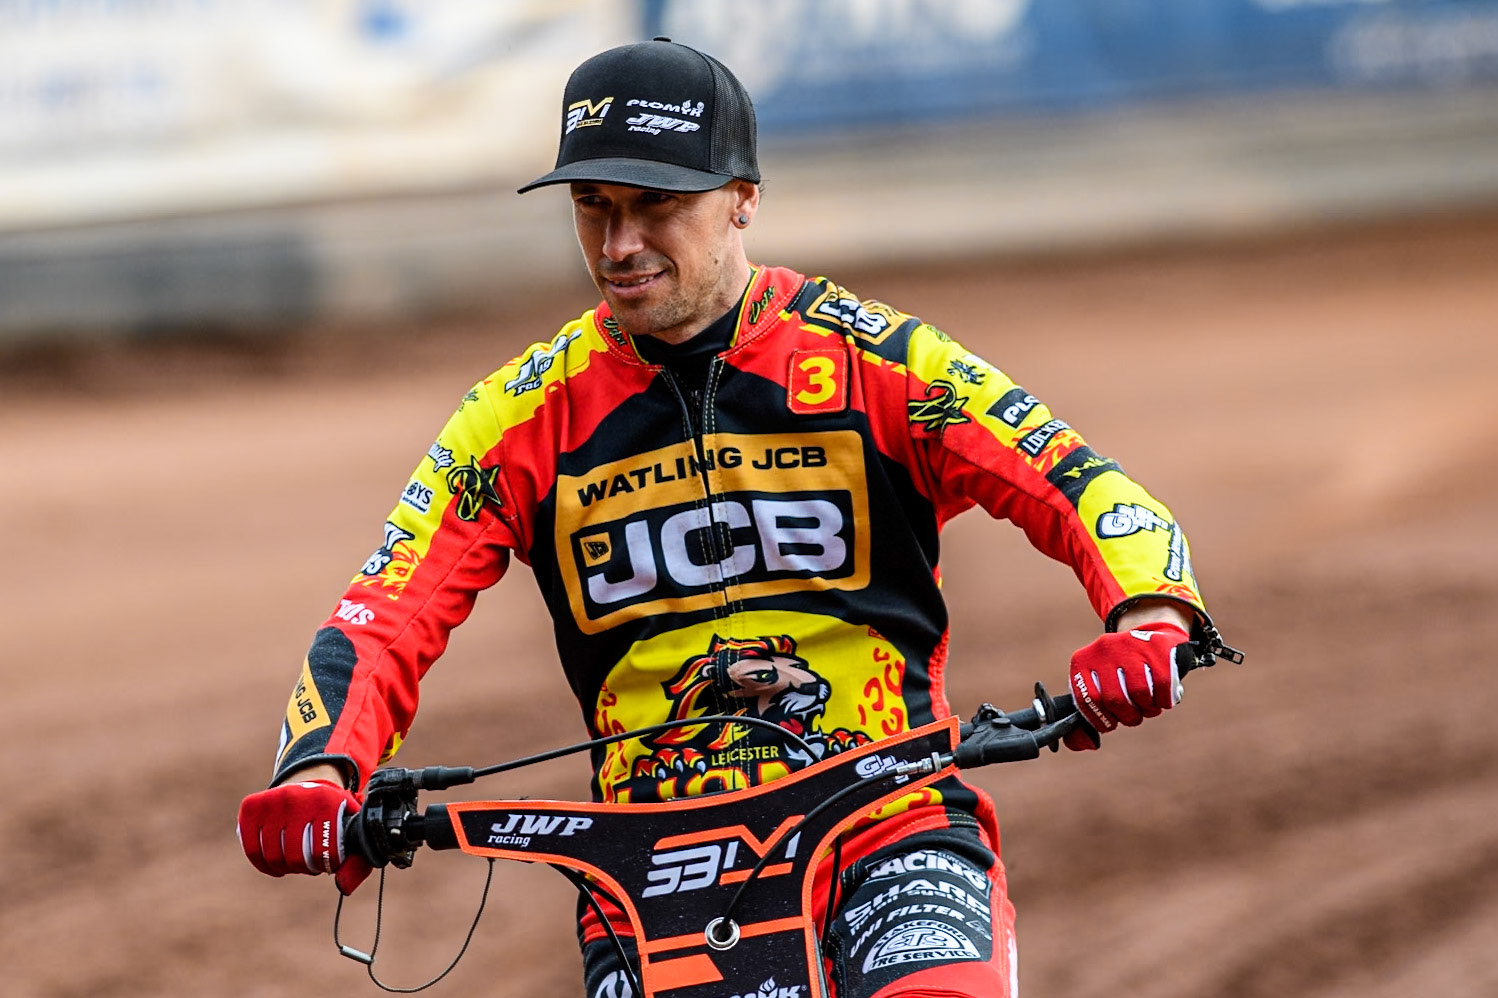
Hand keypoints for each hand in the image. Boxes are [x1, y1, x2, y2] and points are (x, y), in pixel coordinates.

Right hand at [237, 779, 371, 893]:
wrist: (309, 780)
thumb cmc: (334, 813)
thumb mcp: (352, 829)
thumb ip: (357, 861)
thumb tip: (343, 887)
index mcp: (325, 801)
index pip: (321, 852)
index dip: (325, 866)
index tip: (328, 864)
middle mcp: (296, 797)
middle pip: (294, 856)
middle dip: (304, 868)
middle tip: (311, 866)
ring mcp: (271, 800)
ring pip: (272, 855)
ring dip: (285, 868)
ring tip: (296, 864)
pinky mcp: (251, 806)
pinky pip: (251, 849)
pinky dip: (263, 865)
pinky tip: (276, 867)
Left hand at [1064, 622, 1190, 750]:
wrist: (1148, 636)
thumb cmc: (1118, 674)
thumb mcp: (1095, 688)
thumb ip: (1086, 717)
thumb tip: (1086, 743)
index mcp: (1082, 661)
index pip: (1088, 700)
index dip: (1102, 720)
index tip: (1112, 723)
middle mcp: (1104, 649)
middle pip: (1115, 699)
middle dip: (1127, 717)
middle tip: (1133, 716)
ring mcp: (1131, 645)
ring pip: (1139, 692)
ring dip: (1147, 709)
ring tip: (1148, 707)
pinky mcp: (1157, 647)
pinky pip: (1163, 684)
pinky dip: (1164, 700)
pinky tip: (1162, 699)